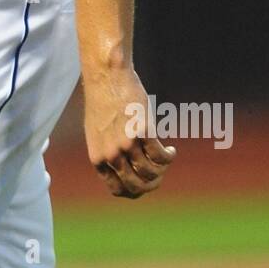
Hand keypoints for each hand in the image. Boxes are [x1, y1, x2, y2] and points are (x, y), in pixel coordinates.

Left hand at [83, 67, 174, 198]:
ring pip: (152, 172)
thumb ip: (108, 153)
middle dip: (153, 184)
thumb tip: (127, 171)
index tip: (146, 183)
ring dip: (163, 168)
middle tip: (161, 174)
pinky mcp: (142, 131)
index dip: (135, 191)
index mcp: (98, 158)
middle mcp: (111, 155)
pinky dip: (168, 156)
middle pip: (138, 186)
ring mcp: (126, 144)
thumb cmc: (103, 102)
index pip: (118, 190)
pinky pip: (160, 155)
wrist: (107, 76)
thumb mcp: (97, 133)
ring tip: (166, 157)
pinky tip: (171, 150)